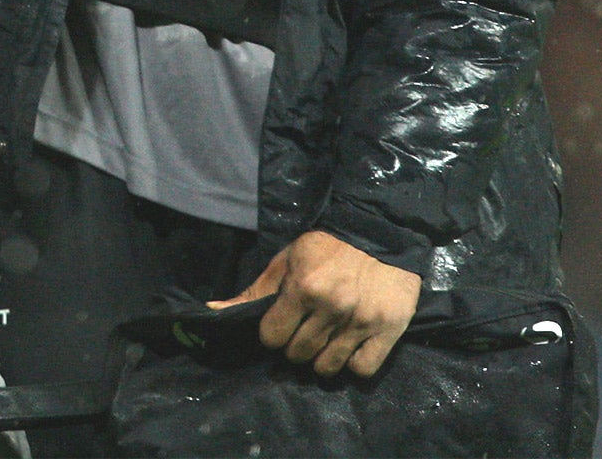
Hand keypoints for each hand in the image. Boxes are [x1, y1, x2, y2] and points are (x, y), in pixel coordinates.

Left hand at [211, 229, 420, 377]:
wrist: (382, 231)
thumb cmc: (328, 245)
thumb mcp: (288, 258)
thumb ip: (255, 290)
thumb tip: (213, 310)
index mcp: (303, 287)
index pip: (272, 338)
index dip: (273, 332)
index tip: (282, 321)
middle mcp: (332, 307)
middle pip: (298, 355)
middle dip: (296, 345)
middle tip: (306, 328)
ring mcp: (361, 321)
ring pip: (327, 368)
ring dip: (322, 357)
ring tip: (327, 337)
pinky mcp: (388, 329)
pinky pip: (361, 369)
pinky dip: (353, 362)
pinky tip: (350, 345)